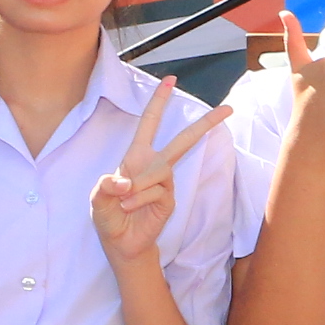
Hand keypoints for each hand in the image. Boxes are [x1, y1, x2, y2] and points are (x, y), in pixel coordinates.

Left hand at [93, 76, 233, 265]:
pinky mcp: (169, 199)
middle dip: (205, 124)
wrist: (122, 244)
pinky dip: (139, 200)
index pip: (149, 124)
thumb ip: (103, 188)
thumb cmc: (109, 217)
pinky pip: (157, 191)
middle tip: (228, 109)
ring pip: (160, 170)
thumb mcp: (97, 201)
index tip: (171, 81)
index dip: (159, 102)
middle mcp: (153, 166)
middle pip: (183, 141)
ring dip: (139, 186)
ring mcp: (164, 183)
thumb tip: (122, 182)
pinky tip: (130, 209)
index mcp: (135, 157)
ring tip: (124, 201)